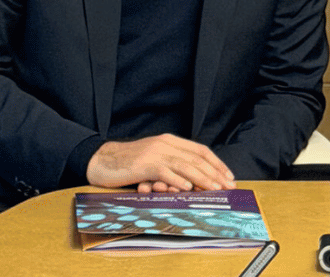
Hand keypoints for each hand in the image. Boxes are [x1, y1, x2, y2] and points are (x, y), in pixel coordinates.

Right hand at [86, 134, 235, 191]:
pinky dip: (178, 180)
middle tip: (228, 186)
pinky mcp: (143, 165)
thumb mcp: (154, 159)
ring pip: (185, 165)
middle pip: (196, 158)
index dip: (216, 163)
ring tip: (215, 189)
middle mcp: (165, 144)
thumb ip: (172, 164)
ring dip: (203, 178)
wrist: (101, 160)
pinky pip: (165, 172)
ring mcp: (155, 153)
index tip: (228, 175)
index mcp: (170, 141)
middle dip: (215, 173)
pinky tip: (188, 189)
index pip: (200, 150)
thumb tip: (194, 180)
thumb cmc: (129, 163)